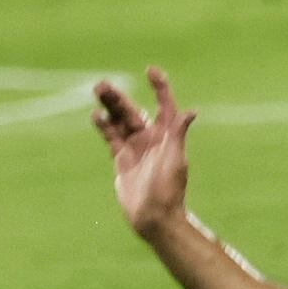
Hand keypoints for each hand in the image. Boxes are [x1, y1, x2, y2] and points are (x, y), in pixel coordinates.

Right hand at [93, 65, 195, 239]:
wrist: (154, 217)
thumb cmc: (168, 189)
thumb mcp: (175, 159)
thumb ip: (178, 134)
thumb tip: (191, 111)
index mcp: (167, 136)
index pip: (165, 105)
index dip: (160, 88)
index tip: (151, 71)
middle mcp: (151, 138)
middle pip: (133, 110)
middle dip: (119, 97)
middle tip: (103, 83)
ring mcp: (136, 148)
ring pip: (120, 121)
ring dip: (109, 106)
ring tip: (97, 90)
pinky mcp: (122, 160)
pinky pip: (112, 138)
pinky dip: (104, 126)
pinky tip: (96, 114)